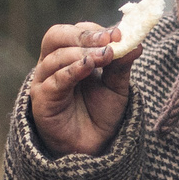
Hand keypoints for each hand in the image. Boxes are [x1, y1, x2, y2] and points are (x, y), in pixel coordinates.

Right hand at [31, 22, 134, 155]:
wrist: (93, 148)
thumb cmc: (101, 114)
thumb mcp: (116, 87)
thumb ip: (121, 65)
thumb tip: (136, 44)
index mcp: (70, 55)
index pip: (76, 32)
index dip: (97, 31)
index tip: (119, 33)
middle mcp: (53, 64)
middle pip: (57, 36)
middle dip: (83, 35)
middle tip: (107, 39)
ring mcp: (45, 81)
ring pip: (56, 57)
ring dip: (81, 52)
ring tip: (103, 55)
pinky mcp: (42, 99)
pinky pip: (54, 80)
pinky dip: (71, 70)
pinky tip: (87, 66)